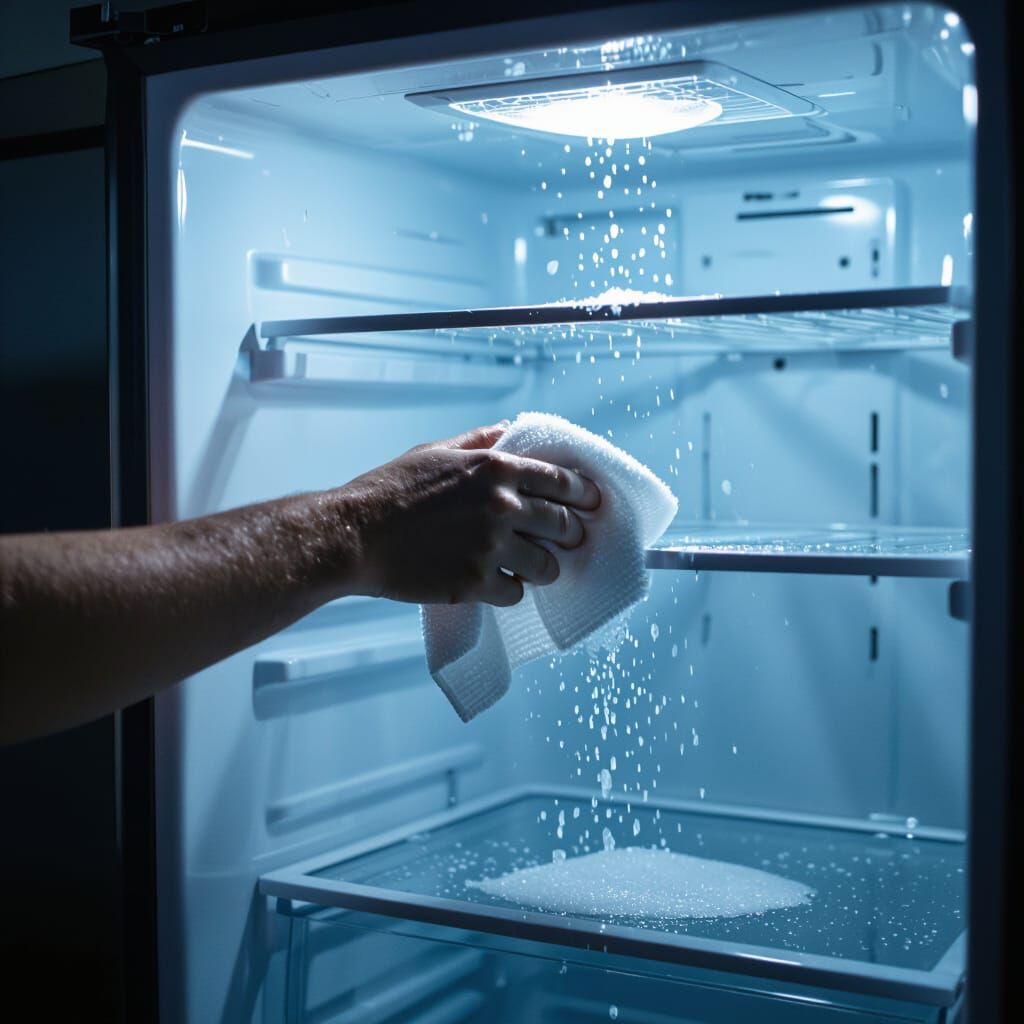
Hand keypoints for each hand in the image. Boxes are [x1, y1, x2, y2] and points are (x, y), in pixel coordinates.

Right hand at [336, 422, 600, 605]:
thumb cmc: (391, 490)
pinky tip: (498, 582)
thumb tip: (509, 430)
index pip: (562, 482)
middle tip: (568, 539)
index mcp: (495, 469)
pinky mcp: (475, 582)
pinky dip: (511, 589)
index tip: (592, 503)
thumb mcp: (437, 451)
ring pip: (546, 565)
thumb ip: (479, 441)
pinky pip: (516, 592)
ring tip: (533, 567)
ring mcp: (491, 547)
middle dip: (571, 534)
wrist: (356, 534)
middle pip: (563, 525)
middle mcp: (501, 506)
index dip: (584, 494)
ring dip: (544, 567)